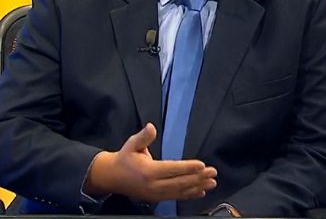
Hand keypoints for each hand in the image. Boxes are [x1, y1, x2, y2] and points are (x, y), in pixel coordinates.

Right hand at [84, 123, 216, 202]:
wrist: (112, 177)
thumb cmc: (124, 158)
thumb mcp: (131, 144)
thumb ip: (143, 137)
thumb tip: (151, 127)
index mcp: (147, 171)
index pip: (171, 169)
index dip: (187, 167)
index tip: (202, 165)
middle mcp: (153, 185)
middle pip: (179, 182)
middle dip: (197, 178)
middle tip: (212, 173)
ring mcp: (155, 194)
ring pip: (180, 192)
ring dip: (197, 187)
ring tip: (211, 183)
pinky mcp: (157, 198)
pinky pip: (176, 197)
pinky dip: (189, 195)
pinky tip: (201, 191)